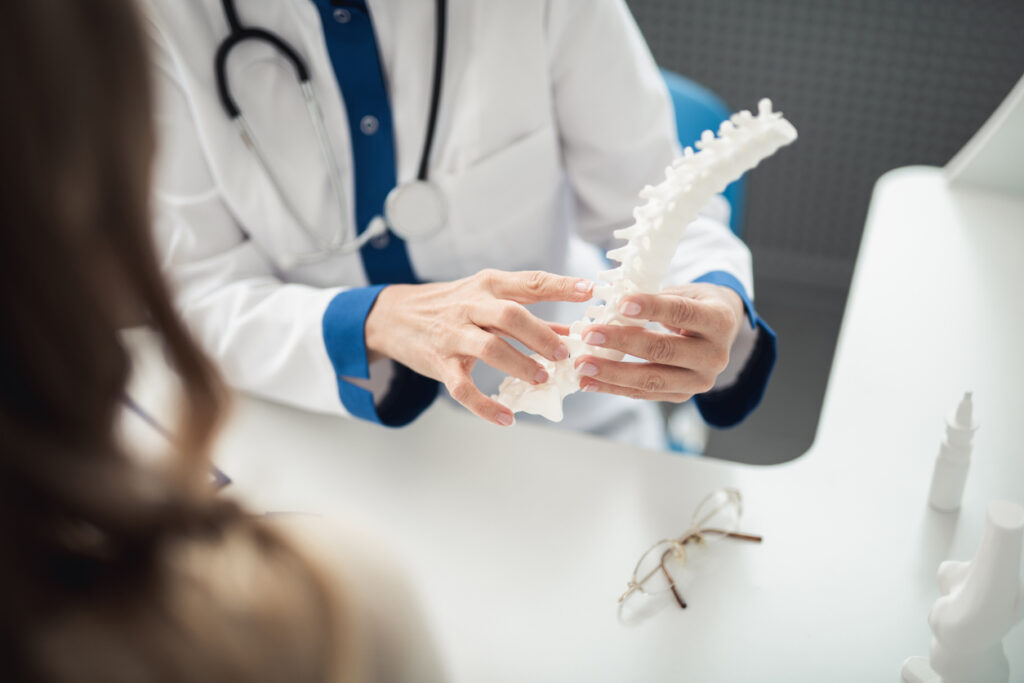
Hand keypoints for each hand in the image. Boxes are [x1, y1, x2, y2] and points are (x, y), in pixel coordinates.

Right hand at [365, 269, 592, 425]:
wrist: (395, 316)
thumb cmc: (451, 305)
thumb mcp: (488, 300)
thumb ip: (529, 315)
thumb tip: (572, 331)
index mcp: (489, 286)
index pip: (529, 282)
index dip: (560, 286)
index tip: (589, 290)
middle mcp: (470, 306)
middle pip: (509, 315)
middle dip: (541, 335)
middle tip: (564, 353)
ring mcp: (453, 335)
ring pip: (488, 348)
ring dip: (519, 364)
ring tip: (541, 378)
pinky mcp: (440, 363)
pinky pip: (463, 388)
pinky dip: (485, 406)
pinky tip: (506, 418)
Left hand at [574, 283, 744, 401]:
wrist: (720, 331)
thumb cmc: (696, 304)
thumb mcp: (685, 292)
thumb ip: (656, 297)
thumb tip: (612, 306)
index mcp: (719, 321)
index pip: (681, 313)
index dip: (651, 308)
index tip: (620, 304)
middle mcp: (715, 356)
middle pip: (663, 350)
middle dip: (622, 343)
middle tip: (589, 335)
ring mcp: (700, 380)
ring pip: (652, 379)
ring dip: (612, 373)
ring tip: (582, 366)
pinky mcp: (683, 395)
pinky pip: (644, 393)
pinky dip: (614, 388)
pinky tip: (589, 382)